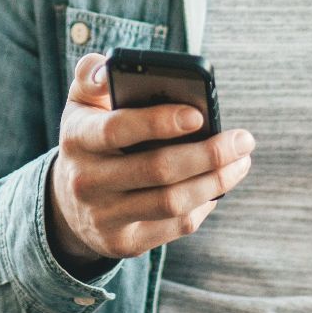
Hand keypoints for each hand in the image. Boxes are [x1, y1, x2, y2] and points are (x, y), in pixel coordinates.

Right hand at [46, 52, 255, 275]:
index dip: (158, 122)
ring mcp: (104, 217)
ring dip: (215, 181)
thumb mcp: (81, 103)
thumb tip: (111, 69)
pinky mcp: (123, 243)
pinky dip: (203, 205)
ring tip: (241, 162)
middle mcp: (86, 181)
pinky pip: (174, 226)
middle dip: (209, 154)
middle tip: (243, 140)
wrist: (68, 202)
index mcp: (77, 138)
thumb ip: (93, 76)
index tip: (199, 115)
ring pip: (172, 202)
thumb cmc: (91, 138)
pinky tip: (218, 186)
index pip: (117, 129)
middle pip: (157, 170)